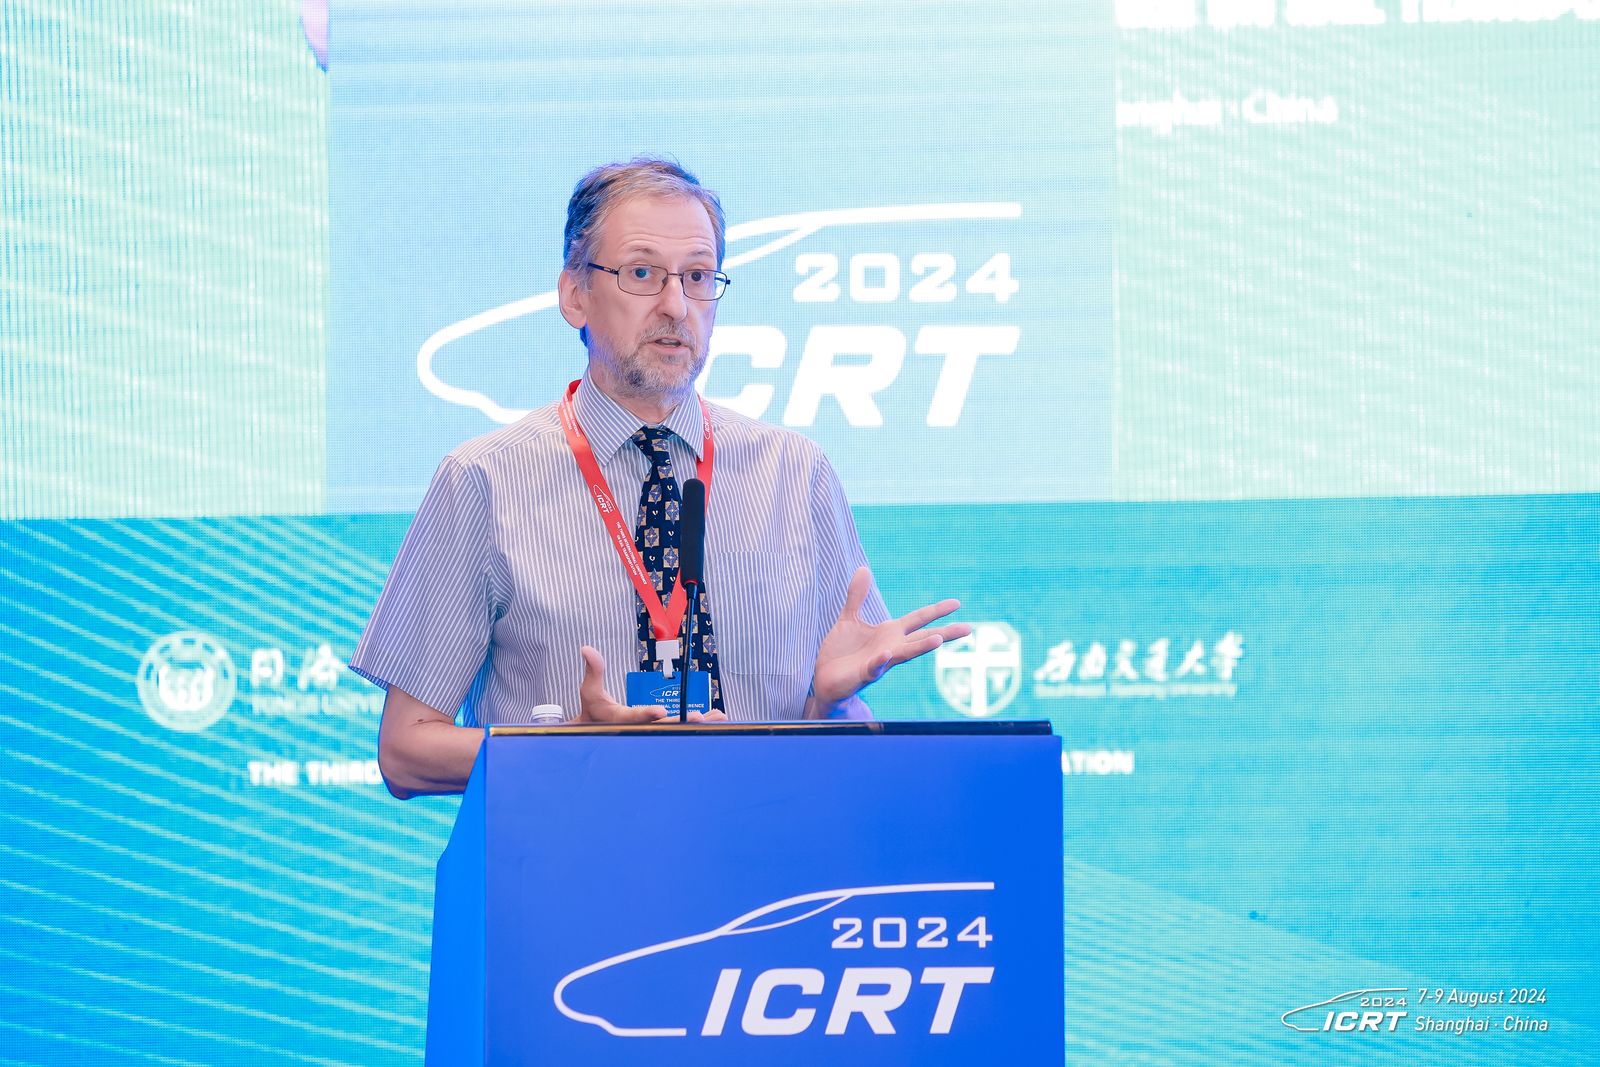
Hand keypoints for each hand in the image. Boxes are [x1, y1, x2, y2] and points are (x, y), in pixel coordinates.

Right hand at [575, 646, 727, 723]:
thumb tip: (587, 648)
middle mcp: (638, 729)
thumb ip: (593, 670)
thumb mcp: (589, 691)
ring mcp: (650, 732)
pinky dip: (696, 725)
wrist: (596, 734)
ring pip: (675, 730)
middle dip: (680, 723)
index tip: (660, 711)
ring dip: (695, 725)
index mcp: (620, 719)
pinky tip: (714, 719)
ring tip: (716, 717)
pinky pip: (680, 729)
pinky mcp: (659, 731)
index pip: (634, 717)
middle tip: (698, 716)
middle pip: (661, 727)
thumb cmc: (593, 712)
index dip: (647, 714)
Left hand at [809, 567, 971, 711]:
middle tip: (969, 629)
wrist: (825, 679)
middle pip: (922, 638)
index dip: (936, 610)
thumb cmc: (842, 652)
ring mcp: (880, 662)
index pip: (918, 619)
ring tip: (938, 639)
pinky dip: (881, 661)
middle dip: (944, 633)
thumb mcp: (849, 618)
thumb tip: (863, 568)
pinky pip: (875, 667)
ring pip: (905, 654)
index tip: (957, 603)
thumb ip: (857, 596)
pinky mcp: (864, 674)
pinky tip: (886, 654)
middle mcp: (891, 647)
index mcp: (889, 633)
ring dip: (921, 647)